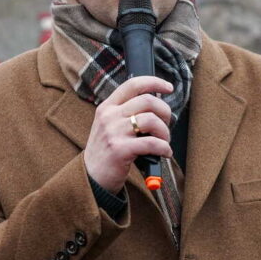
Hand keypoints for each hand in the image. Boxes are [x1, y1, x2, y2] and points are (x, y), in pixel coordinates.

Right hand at [84, 76, 173, 194]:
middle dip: (165, 112)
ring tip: (164, 142)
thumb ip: (126, 113)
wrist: (91, 177)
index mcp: (107, 107)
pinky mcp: (120, 149)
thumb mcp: (109, 125)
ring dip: (165, 132)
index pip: (133, 84)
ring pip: (152, 121)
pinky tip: (165, 153)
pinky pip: (152, 143)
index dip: (154, 82)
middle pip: (147, 101)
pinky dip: (164, 148)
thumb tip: (157, 105)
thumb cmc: (107, 151)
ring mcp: (113, 132)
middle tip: (166, 124)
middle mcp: (109, 116)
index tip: (168, 87)